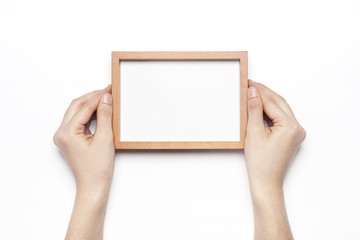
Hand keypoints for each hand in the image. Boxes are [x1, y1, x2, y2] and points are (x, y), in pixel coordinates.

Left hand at [53, 85, 113, 239]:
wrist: (93, 187)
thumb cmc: (97, 169)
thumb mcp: (105, 139)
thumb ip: (105, 116)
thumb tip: (106, 98)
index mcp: (67, 132)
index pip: (84, 107)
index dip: (99, 96)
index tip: (111, 88)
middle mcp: (61, 133)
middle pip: (77, 106)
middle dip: (93, 97)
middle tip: (109, 90)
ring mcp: (64, 136)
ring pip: (77, 111)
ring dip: (91, 103)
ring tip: (106, 98)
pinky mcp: (70, 139)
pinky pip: (78, 120)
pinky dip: (89, 113)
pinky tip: (100, 110)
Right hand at [245, 80, 304, 239]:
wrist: (266, 183)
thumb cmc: (260, 163)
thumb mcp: (254, 133)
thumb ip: (254, 109)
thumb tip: (253, 92)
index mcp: (291, 126)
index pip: (272, 102)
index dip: (259, 91)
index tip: (247, 82)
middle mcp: (297, 128)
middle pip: (279, 103)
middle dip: (264, 92)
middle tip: (249, 84)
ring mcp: (296, 132)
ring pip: (280, 109)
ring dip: (267, 100)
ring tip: (252, 92)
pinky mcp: (291, 136)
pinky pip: (281, 117)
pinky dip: (270, 110)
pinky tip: (260, 106)